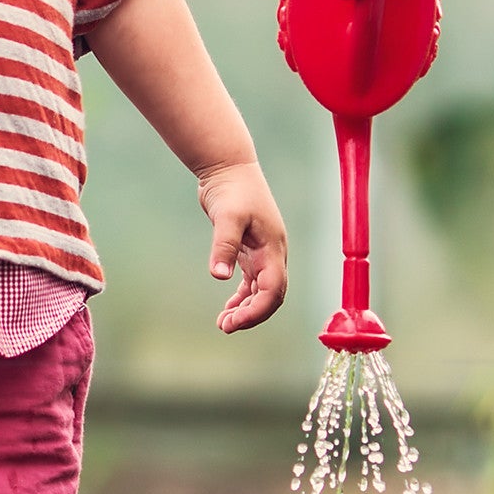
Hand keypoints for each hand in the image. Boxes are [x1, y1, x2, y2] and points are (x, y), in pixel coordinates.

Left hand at [197, 159, 288, 332]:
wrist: (229, 166)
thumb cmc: (232, 188)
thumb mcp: (227, 216)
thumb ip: (224, 245)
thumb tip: (220, 276)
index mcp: (273, 248)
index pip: (274, 290)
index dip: (257, 311)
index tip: (234, 322)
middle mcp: (272, 253)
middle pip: (271, 295)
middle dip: (251, 315)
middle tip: (224, 326)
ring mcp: (262, 252)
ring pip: (261, 290)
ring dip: (246, 309)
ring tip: (223, 323)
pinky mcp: (249, 249)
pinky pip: (251, 281)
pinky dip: (242, 296)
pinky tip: (228, 307)